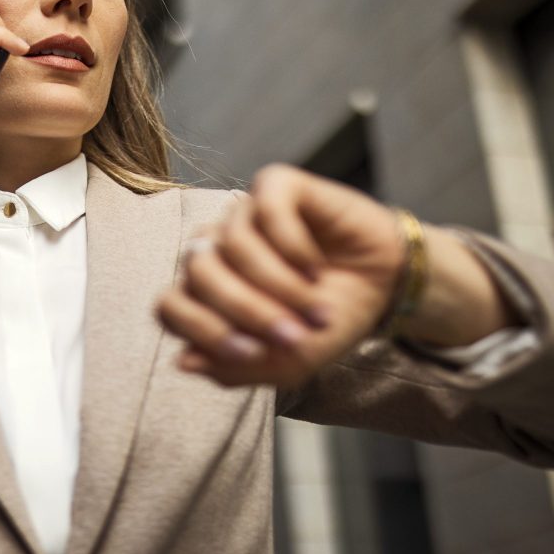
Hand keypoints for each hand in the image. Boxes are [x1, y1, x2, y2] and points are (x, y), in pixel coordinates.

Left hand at [154, 164, 407, 388]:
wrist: (385, 285)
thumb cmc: (327, 320)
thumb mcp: (288, 362)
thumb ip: (235, 368)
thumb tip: (182, 361)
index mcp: (204, 292)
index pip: (169, 306)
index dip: (203, 331)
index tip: (251, 354)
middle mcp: (214, 249)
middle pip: (198, 274)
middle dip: (247, 311)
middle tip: (293, 336)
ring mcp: (241, 214)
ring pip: (234, 244)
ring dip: (281, 286)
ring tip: (317, 310)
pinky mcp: (275, 185)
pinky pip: (266, 211)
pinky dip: (293, 248)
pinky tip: (316, 269)